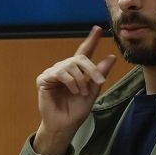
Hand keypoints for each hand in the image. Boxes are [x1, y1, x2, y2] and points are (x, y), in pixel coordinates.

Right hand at [34, 26, 117, 154]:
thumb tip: (111, 57)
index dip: (91, 40)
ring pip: (71, 65)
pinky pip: (60, 72)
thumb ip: (100, 74)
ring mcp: (53, 73)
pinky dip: (70, 81)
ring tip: (81, 92)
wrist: (65, 125)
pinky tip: (72, 91)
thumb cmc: (76, 111)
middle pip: (80, 58)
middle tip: (99, 82)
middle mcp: (64, 69)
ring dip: (80, 79)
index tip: (98, 29)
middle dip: (91, 69)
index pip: (84, 52)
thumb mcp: (93, 91)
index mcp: (76, 72)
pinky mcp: (44, 79)